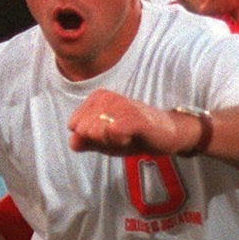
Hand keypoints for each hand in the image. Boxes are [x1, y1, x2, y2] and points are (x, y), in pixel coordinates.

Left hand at [65, 90, 196, 156]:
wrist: (166, 135)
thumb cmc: (133, 135)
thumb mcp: (103, 141)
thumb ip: (84, 141)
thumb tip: (72, 141)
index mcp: (96, 98)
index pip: (74, 126)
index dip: (90, 138)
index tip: (109, 133)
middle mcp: (106, 96)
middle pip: (83, 131)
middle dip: (99, 141)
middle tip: (120, 135)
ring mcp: (120, 104)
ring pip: (95, 133)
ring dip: (111, 142)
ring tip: (127, 135)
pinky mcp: (133, 117)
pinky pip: (112, 133)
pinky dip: (119, 142)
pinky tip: (131, 137)